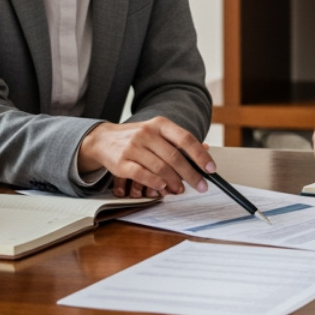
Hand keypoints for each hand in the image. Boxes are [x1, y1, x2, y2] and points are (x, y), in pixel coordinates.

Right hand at [78, 118, 212, 195]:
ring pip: (160, 167)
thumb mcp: (156, 132)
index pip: (185, 139)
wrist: (103, 139)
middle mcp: (146, 133)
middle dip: (191, 174)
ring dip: (175, 182)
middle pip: (175, 156)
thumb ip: (178, 141)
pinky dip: (155, 182)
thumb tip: (206, 150)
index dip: (200, 155)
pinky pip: (142, 174)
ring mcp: (133, 147)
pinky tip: (163, 187)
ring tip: (181, 190)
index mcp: (159, 124)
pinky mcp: (121, 162)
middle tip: (201, 186)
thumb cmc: (136, 138)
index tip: (211, 168)